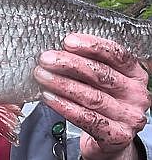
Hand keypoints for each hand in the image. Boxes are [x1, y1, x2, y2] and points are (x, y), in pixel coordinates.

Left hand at [34, 33, 150, 159]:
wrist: (110, 137)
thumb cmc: (102, 97)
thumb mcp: (101, 78)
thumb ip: (87, 63)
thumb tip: (57, 50)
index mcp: (134, 73)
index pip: (116, 54)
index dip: (91, 46)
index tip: (68, 41)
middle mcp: (135, 93)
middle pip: (101, 73)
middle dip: (69, 64)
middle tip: (46, 59)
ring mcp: (128, 116)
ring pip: (91, 96)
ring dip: (61, 84)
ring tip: (42, 75)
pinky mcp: (117, 135)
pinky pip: (86, 118)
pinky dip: (64, 106)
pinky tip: (48, 96)